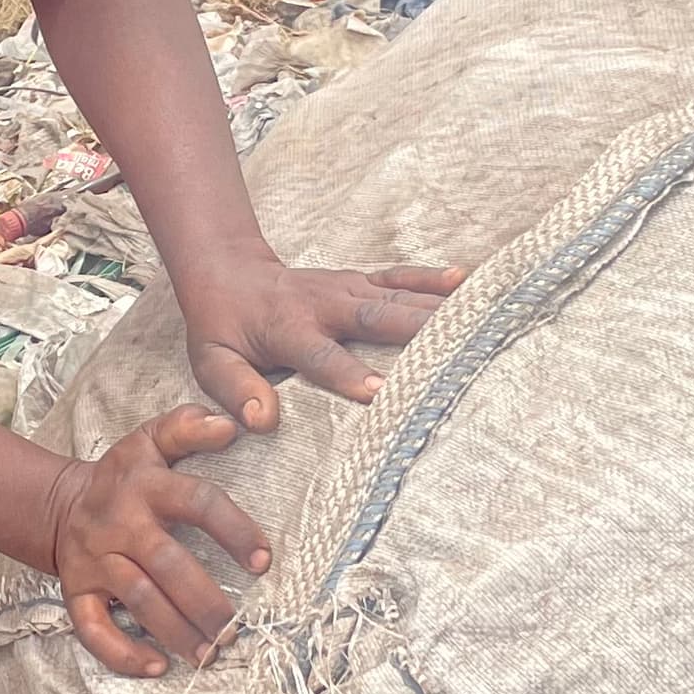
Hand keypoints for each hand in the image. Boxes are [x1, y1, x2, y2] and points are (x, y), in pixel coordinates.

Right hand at [37, 406, 271, 677]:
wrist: (58, 505)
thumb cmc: (123, 477)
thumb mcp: (149, 440)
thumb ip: (187, 427)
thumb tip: (231, 424)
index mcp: (146, 485)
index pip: (197, 502)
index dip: (233, 529)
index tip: (263, 561)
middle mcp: (121, 524)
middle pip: (167, 563)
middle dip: (205, 599)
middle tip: (235, 627)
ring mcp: (96, 561)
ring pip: (138, 599)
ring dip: (175, 630)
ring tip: (210, 653)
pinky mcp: (77, 592)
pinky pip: (93, 628)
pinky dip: (122, 653)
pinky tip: (156, 667)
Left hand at [172, 251, 464, 430]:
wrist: (228, 273)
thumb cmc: (222, 329)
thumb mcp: (211, 363)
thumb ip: (236, 390)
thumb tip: (261, 421)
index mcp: (289, 329)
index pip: (322, 355)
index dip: (350, 374)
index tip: (382, 394)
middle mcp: (324, 304)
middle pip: (376, 319)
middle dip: (419, 334)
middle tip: (461, 351)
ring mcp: (346, 289)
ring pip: (397, 298)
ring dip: (439, 308)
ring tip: (482, 317)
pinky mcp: (360, 281)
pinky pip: (400, 279)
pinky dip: (433, 279)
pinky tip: (469, 280)